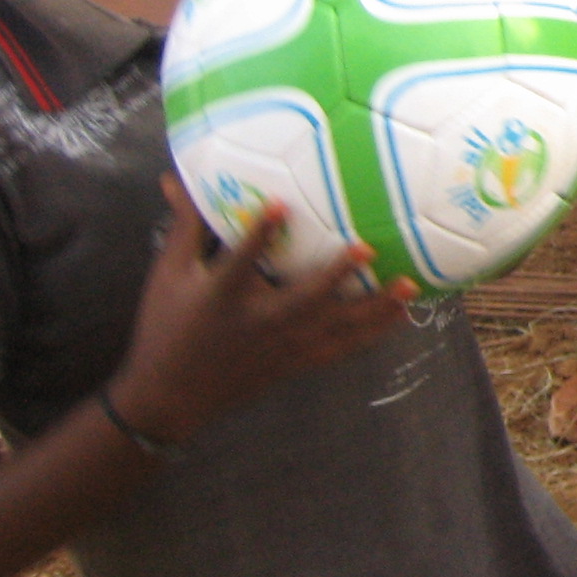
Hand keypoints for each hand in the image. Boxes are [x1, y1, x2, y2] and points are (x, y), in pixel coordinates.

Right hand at [108, 179, 415, 445]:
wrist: (167, 397)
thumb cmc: (168, 326)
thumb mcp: (170, 274)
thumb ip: (186, 226)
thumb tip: (173, 178)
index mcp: (222, 298)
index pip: (240, 262)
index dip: (257, 233)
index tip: (280, 204)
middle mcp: (257, 323)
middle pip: (302, 300)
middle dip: (335, 276)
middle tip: (368, 247)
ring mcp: (282, 347)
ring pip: (334, 328)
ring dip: (373, 308)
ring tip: (408, 285)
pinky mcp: (296, 363)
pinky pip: (340, 349)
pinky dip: (371, 334)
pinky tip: (400, 316)